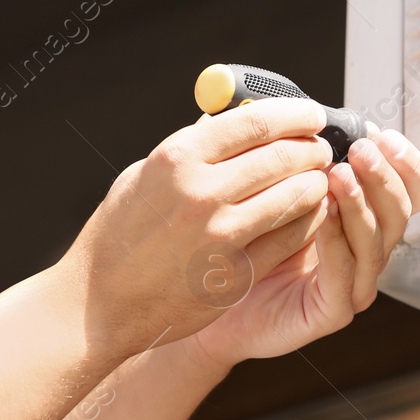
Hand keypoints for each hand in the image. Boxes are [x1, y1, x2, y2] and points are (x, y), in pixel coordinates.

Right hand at [60, 98, 333, 360]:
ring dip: (316, 183)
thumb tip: (236, 116)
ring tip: (320, 179)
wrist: (97, 305)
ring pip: (294, 197)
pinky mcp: (234, 274)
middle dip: (312, 147)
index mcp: (177, 158)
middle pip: (282, 156)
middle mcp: (200, 192)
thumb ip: (192, 146)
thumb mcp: (144, 175)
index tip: (310, 114)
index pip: (255, 121)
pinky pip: (289, 238)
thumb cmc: (119, 234)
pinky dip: (308, 222)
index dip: (294, 114)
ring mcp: (220, 236)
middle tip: (321, 148)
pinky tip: (311, 215)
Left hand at [187, 128, 419, 368]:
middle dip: (384, 176)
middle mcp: (366, 249)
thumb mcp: (271, 183)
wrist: (209, 294)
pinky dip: (338, 241)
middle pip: (401, 211)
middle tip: (361, 152)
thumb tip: (299, 107)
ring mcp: (353, 282)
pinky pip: (345, 274)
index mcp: (362, 216)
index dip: (406, 162)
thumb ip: (290, 150)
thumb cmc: (241, 237)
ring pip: (377, 241)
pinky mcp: (331, 310)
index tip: (383, 136)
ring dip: (361, 203)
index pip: (409, 189)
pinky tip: (323, 215)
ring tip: (340, 176)